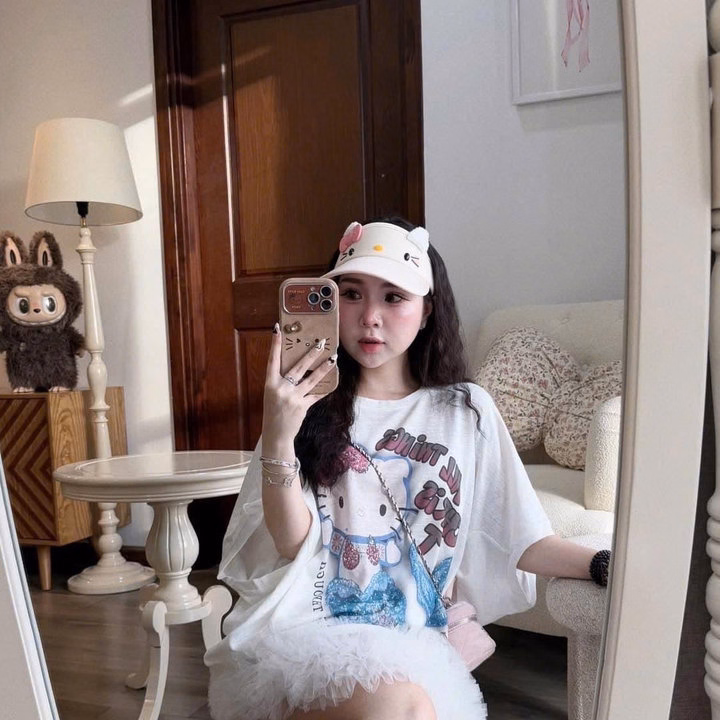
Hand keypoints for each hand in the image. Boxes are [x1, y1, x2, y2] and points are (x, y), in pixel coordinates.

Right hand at [261, 324, 336, 453]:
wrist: (275, 434)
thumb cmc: (273, 412)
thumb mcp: (272, 394)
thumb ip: (281, 381)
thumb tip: (297, 366)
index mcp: (270, 384)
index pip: (272, 360)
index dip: (274, 344)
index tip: (277, 330)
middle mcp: (281, 389)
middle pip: (298, 367)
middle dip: (310, 354)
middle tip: (320, 342)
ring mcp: (292, 398)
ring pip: (311, 379)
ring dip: (324, 368)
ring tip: (333, 358)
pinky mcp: (302, 406)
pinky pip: (317, 394)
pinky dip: (326, 388)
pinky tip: (334, 381)